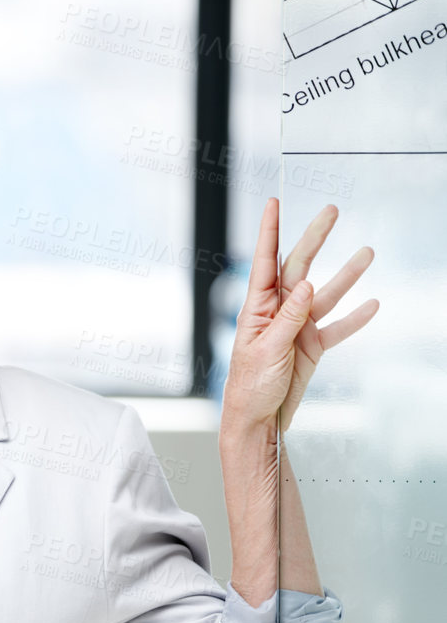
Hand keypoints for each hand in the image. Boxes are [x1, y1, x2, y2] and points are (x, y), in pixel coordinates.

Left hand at [224, 198, 377, 435]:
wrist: (258, 420)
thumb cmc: (250, 386)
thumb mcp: (267, 350)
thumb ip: (289, 318)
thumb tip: (306, 285)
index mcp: (257, 308)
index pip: (264, 262)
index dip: (269, 232)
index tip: (273, 203)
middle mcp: (278, 312)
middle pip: (299, 267)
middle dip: (315, 238)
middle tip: (332, 211)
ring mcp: (297, 327)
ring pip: (326, 295)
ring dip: (347, 275)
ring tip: (368, 253)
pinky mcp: (312, 346)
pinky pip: (338, 328)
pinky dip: (355, 318)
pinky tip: (372, 304)